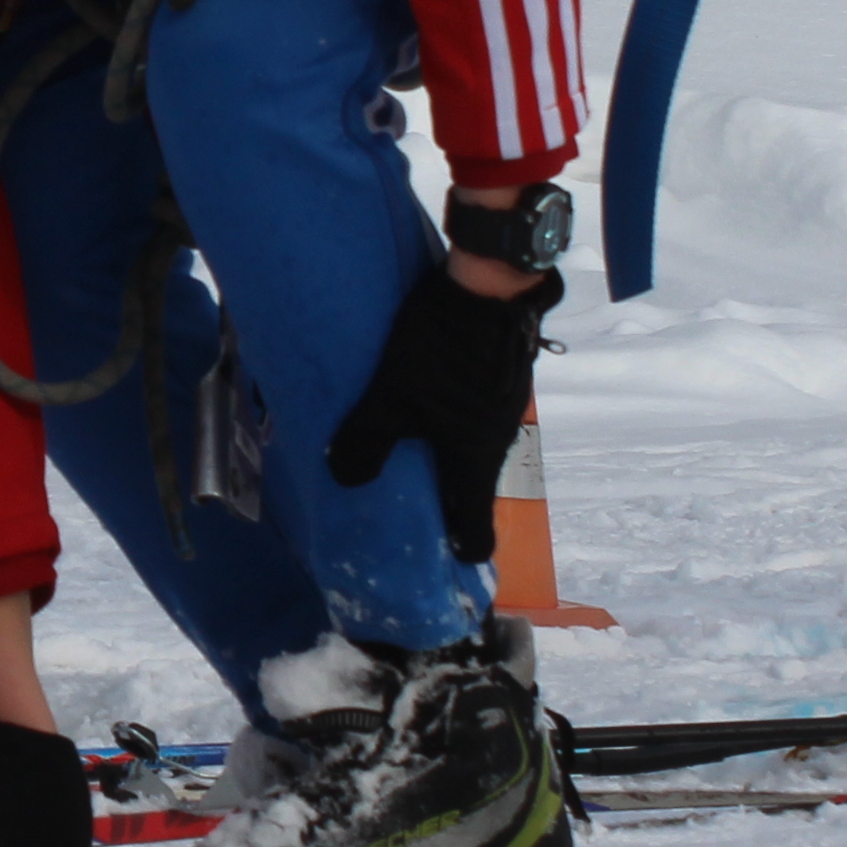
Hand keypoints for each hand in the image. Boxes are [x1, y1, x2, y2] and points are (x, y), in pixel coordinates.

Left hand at [322, 257, 562, 562]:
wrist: (488, 286)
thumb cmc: (442, 351)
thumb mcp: (391, 398)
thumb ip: (366, 442)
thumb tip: (343, 478)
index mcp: (475, 460)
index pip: (476, 530)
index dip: (457, 550)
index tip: (437, 560)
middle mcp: (498, 441)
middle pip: (470, 488)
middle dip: (441, 500)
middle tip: (403, 500)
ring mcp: (503, 407)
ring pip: (471, 447)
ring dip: (443, 454)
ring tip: (404, 449)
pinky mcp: (500, 376)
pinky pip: (474, 413)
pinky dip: (450, 420)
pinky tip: (424, 402)